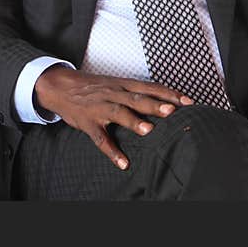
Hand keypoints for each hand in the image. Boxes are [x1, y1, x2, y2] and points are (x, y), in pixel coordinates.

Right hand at [35, 66, 193, 170]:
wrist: (59, 86)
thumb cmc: (91, 87)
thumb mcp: (114, 83)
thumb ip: (136, 92)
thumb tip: (165, 100)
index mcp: (121, 84)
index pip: (149, 87)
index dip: (168, 93)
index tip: (188, 101)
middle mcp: (112, 93)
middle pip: (136, 98)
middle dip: (154, 104)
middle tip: (172, 111)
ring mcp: (99, 107)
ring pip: (118, 113)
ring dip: (133, 121)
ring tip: (149, 131)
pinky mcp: (87, 122)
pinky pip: (100, 138)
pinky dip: (111, 151)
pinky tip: (123, 162)